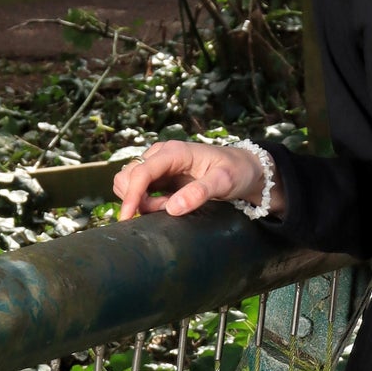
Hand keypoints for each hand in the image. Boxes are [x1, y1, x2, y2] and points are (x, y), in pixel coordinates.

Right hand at [111, 139, 282, 221]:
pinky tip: (166, 206)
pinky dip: (146, 202)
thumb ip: (199, 193)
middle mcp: (160, 155)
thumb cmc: (236, 171)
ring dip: (141, 201)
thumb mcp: (224, 182)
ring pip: (129, 183)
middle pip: (128, 176)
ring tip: (166, 208)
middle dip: (136, 199)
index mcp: (173, 152)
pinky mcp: (160, 177)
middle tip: (160, 212)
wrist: (243, 169)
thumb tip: (172, 208)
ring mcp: (158, 166)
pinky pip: (140, 190)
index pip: (141, 172)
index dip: (131, 195)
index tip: (128, 218)